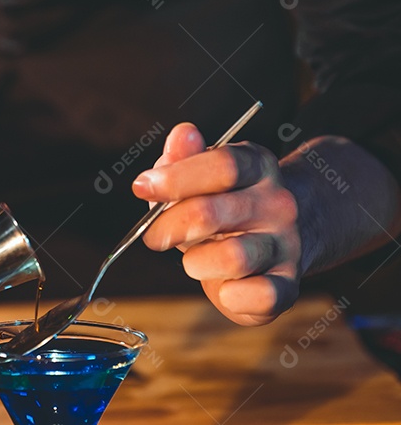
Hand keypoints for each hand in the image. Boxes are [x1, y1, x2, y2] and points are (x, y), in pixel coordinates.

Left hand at [132, 123, 301, 325]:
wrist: (281, 237)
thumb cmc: (223, 203)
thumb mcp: (201, 174)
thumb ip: (183, 158)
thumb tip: (183, 134)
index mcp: (257, 166)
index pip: (221, 165)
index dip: (175, 177)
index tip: (141, 187)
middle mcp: (279, 203)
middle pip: (211, 213)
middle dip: (169, 226)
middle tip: (153, 236)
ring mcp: (288, 244)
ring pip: (232, 257)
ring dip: (196, 262)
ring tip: (194, 259)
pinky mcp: (288, 284)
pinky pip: (260, 295)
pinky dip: (231, 296)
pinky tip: (224, 286)